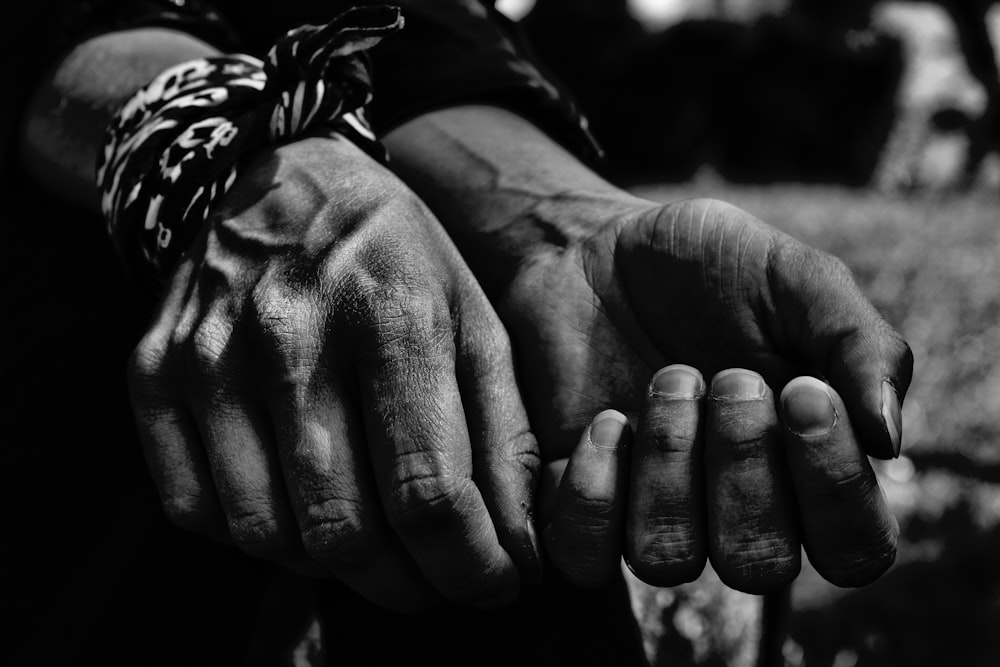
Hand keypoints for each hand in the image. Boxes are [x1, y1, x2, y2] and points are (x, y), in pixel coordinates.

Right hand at [126, 133, 540, 610]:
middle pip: (343, 529)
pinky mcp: (152, 374)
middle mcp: (290, 336)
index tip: (494, 584)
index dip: (470, 565)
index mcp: (392, 315)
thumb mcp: (474, 319)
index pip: (429, 491)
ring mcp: (207, 356)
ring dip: (334, 568)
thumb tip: (517, 548)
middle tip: (438, 583)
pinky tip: (301, 509)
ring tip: (376, 543)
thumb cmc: (395, 258)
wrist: (278, 177)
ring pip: (266, 533)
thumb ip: (504, 434)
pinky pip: (196, 510)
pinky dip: (258, 538)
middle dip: (407, 586)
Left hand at [499, 197, 911, 592]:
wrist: (595, 246)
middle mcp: (733, 509)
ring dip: (669, 466)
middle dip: (743, 466)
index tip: (803, 389)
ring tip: (670, 380)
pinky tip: (608, 420)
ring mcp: (651, 511)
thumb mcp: (794, 277)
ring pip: (669, 560)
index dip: (833, 487)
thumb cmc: (708, 265)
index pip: (852, 548)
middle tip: (730, 377)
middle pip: (759, 564)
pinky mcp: (581, 500)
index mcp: (805, 468)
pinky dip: (594, 492)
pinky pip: (586, 554)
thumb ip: (856, 345)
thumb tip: (888, 439)